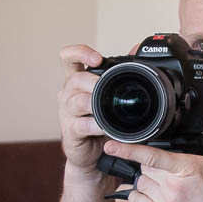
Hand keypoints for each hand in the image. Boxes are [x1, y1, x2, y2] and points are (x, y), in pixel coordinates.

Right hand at [56, 44, 106, 180]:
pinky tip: (106, 128)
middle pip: (75, 79)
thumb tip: (136, 48)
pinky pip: (82, 125)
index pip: (68, 57)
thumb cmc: (99, 120)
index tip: (97, 58)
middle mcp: (68, 93)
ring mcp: (67, 112)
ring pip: (77, 101)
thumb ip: (119, 71)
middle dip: (93, 82)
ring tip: (108, 109)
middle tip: (109, 88)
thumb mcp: (109, 94)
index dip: (79, 52)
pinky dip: (96, 125)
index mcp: (76, 79)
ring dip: (95, 103)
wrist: (92, 153)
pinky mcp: (70, 131)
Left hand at [104, 98, 202, 201]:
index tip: (111, 145)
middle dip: (152, 168)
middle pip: (144, 168)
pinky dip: (138, 197)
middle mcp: (174, 186)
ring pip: (139, 184)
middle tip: (169, 173)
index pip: (152, 156)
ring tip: (165, 186)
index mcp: (187, 167)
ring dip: (146, 182)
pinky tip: (153, 197)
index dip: (129, 149)